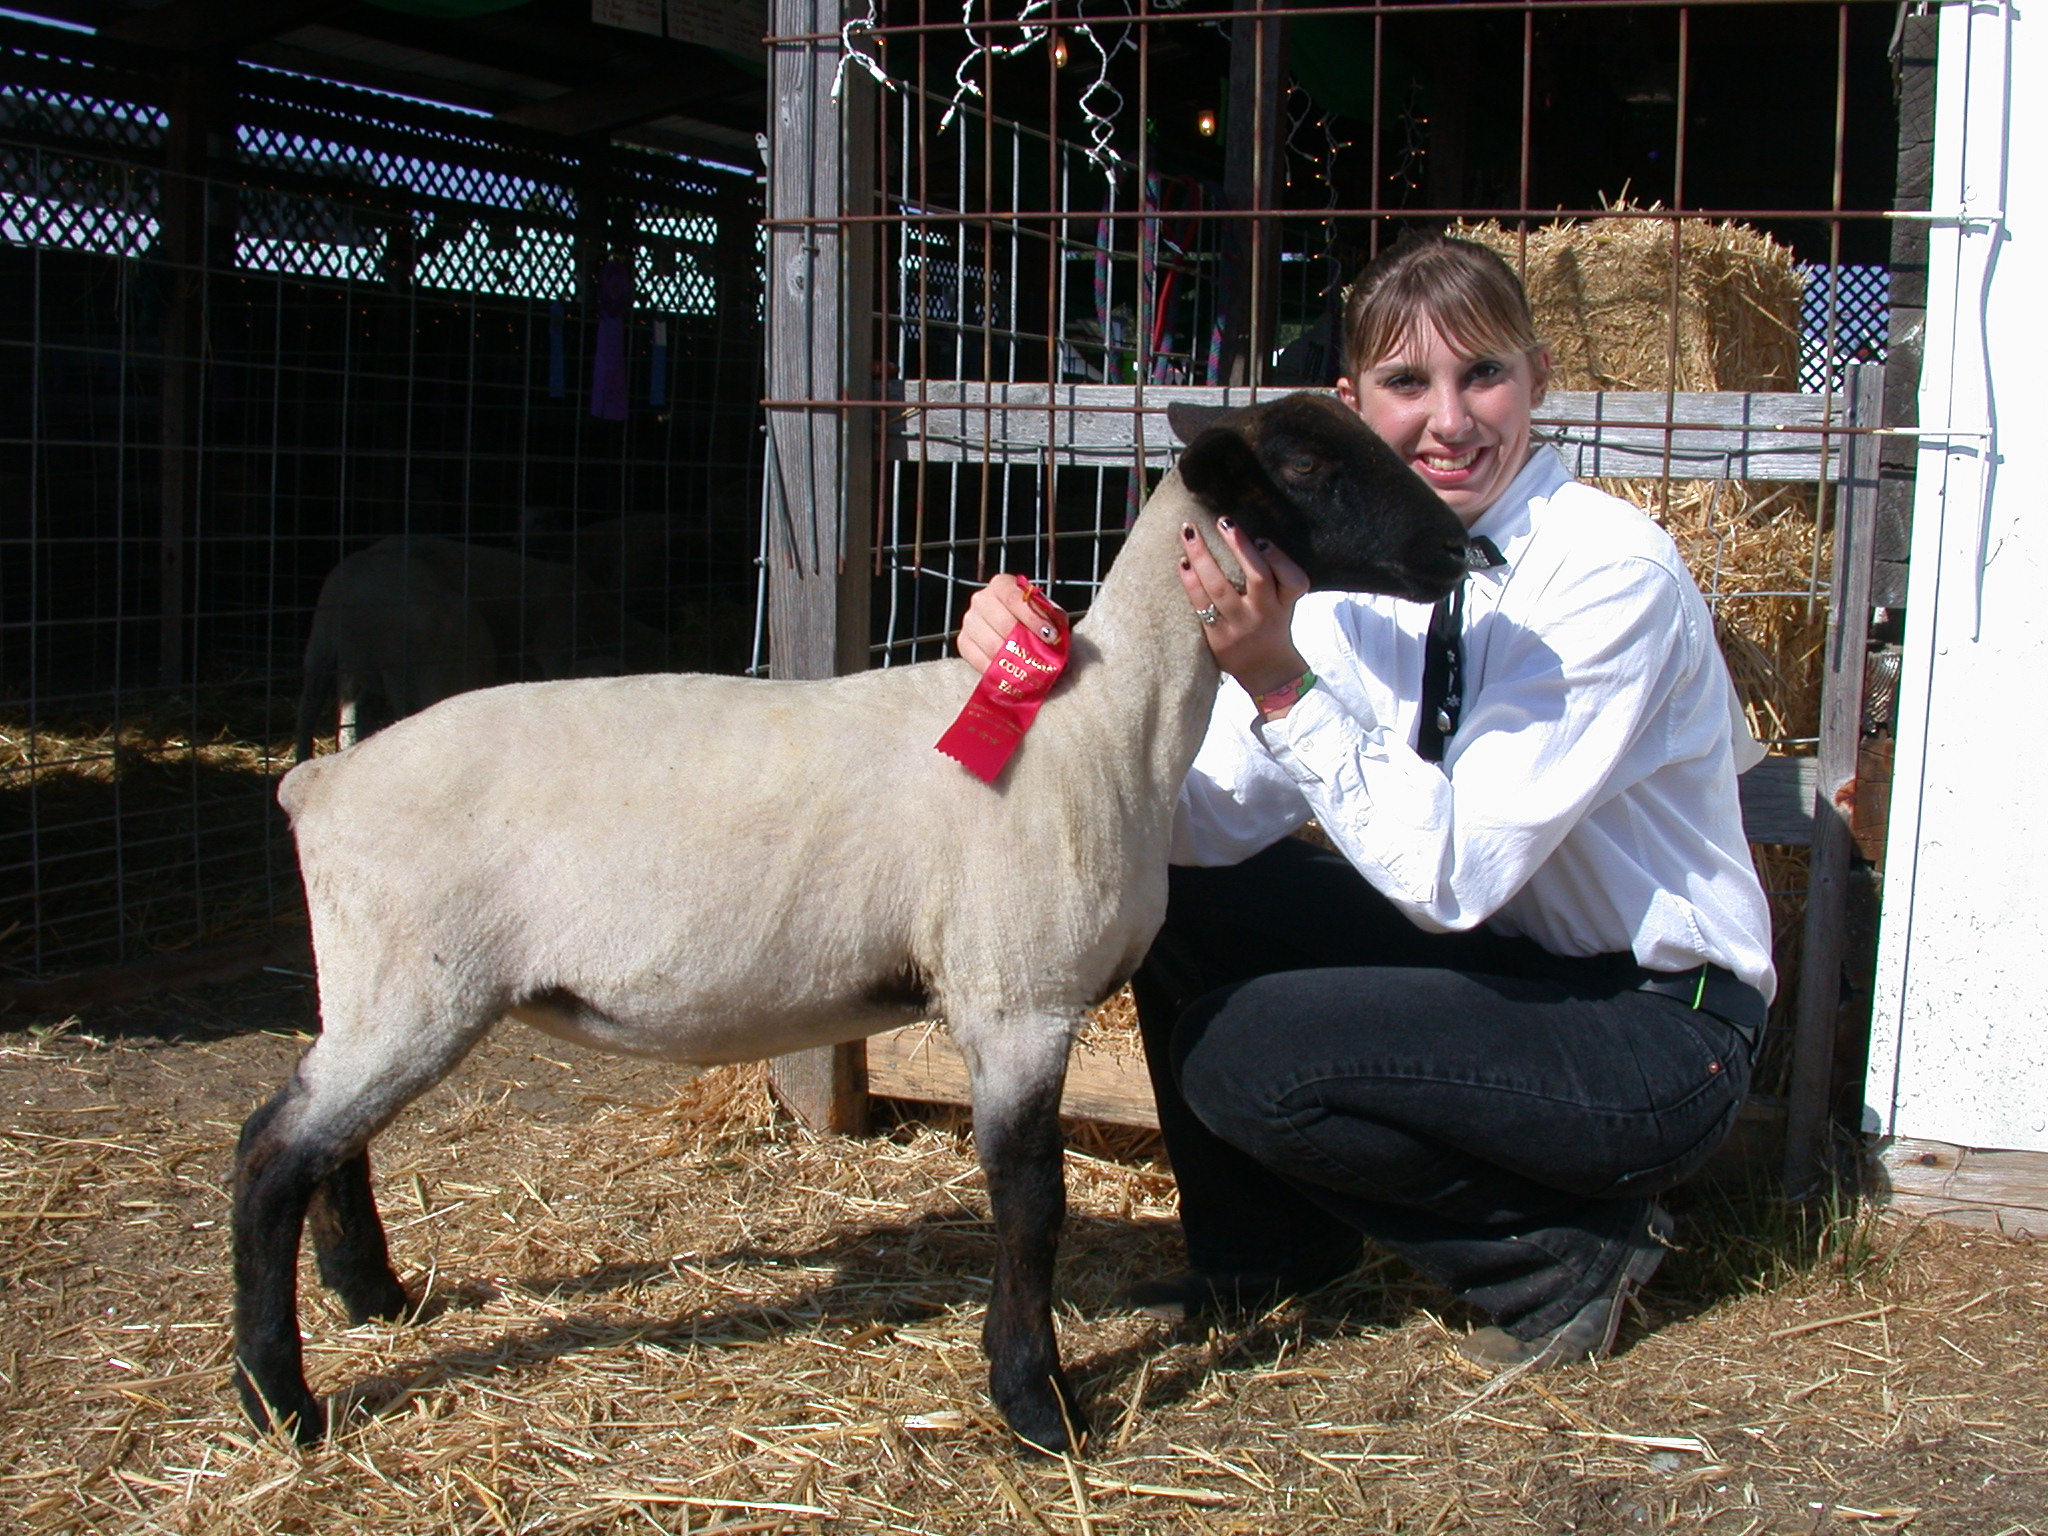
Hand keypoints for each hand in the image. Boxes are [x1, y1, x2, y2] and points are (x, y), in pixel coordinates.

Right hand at [958, 574, 1066, 672]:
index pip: (1014, 599)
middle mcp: (981, 599)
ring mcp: (969, 621)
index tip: (1051, 636)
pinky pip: (978, 660)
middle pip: (1003, 623)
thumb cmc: (1031, 616)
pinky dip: (997, 670)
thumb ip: (1052, 618)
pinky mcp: (963, 642)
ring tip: (1030, 670)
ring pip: (991, 644)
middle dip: (1026, 642)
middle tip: (1044, 658)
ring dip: (1013, 660)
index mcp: (1001, 585)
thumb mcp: (1045, 611)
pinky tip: (1012, 675)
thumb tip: (1056, 637)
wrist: (1012, 624)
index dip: (1033, 618)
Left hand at [1179, 518, 1310, 697]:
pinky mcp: (1218, 638)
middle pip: (1257, 577)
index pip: (1294, 580)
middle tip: (1222, 521)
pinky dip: (1191, 583)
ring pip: (1221, 588)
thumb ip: (1276, 574)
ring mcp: (1240, 626)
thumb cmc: (1272, 624)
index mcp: (1285, 602)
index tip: (1262, 540)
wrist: (1266, 670)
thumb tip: (1247, 536)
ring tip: (1189, 533)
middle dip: (1239, 546)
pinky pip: (1202, 606)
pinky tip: (1182, 563)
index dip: (1279, 558)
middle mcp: (1265, 613)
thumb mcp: (1286, 602)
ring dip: (1203, 557)